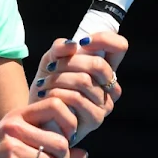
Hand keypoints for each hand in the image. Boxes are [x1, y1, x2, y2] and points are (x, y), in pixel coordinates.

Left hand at [30, 32, 126, 146]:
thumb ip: (60, 48)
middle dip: (68, 62)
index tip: (82, 42)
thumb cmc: (48, 84)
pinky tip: (46, 96)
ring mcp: (106, 104)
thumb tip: (73, 44)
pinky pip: (77, 98)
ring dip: (57, 79)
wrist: (37, 114)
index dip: (103, 39)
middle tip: (50, 68)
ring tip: (43, 84)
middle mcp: (111, 86)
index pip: (119, 46)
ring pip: (84, 81)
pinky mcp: (95, 119)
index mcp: (105, 68)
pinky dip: (56, 93)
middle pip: (98, 64)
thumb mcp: (51, 60)